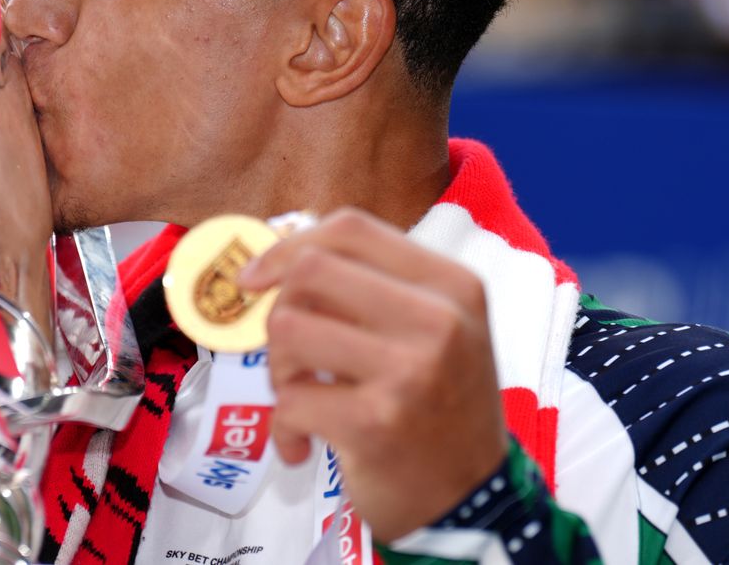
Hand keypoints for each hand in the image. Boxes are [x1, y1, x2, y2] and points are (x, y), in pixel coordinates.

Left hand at [238, 208, 505, 542]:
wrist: (471, 499)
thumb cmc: (438, 407)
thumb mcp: (434, 329)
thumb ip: (372, 285)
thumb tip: (281, 252)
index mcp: (452, 285)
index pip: (351, 228)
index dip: (288, 246)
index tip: (257, 276)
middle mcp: (438, 321)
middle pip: (310, 270)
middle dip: (278, 308)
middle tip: (289, 351)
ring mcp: (409, 372)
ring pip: (288, 329)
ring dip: (279, 370)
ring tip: (303, 398)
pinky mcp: (375, 423)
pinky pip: (288, 400)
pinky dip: (283, 427)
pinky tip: (304, 444)